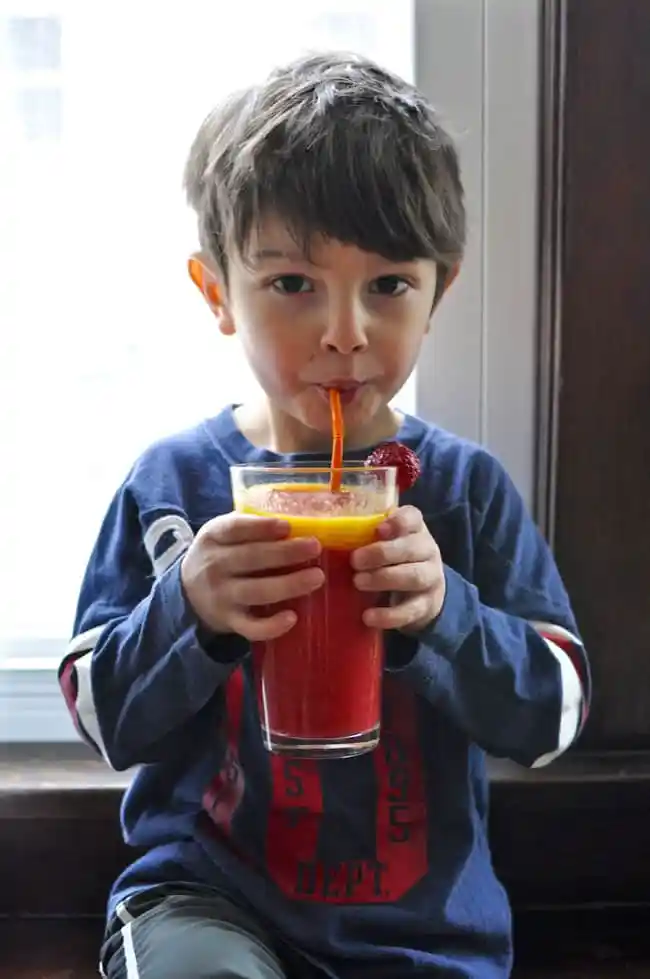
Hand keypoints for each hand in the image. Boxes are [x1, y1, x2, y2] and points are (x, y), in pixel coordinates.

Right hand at [181, 514, 323, 640]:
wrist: (188, 592)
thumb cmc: (219, 555)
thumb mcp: (222, 533)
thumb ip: (250, 525)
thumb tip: (297, 519)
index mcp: (213, 537)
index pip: (235, 529)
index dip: (262, 527)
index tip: (287, 526)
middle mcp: (215, 566)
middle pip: (252, 558)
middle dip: (286, 552)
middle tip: (315, 547)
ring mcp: (222, 596)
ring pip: (257, 591)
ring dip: (289, 585)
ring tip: (317, 577)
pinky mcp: (230, 621)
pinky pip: (251, 628)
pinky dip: (272, 626)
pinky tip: (292, 617)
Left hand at [351, 505, 444, 632]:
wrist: (425, 591)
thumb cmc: (394, 559)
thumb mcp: (386, 542)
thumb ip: (366, 535)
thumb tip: (323, 535)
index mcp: (415, 529)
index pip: (413, 517)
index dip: (398, 522)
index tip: (378, 529)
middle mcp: (427, 550)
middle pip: (411, 548)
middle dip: (382, 553)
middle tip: (355, 560)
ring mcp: (431, 578)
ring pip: (414, 577)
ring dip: (384, 579)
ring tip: (358, 582)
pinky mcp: (426, 606)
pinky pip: (410, 610)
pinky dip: (389, 615)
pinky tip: (368, 616)